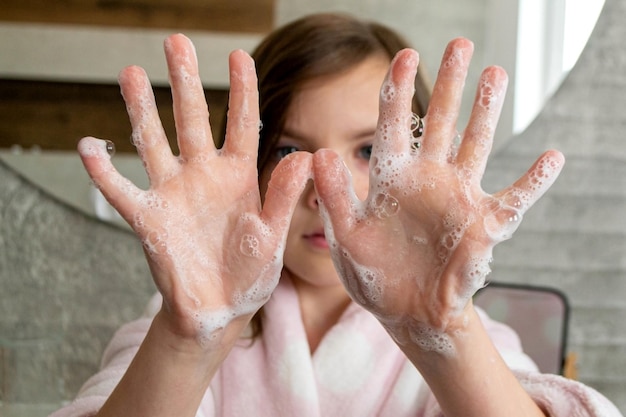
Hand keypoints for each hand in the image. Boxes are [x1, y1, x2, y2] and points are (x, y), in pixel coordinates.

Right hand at [77, 34, 310, 346]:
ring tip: (133, 73)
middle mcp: (204, 174)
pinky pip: (121, 190)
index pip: (241, 124)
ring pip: (153, 142)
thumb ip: (283, 197)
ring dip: (142, 110)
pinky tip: (88, 146)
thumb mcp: (272, 234)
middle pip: (192, 119)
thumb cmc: (250, 271)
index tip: (238, 55)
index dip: (241, 90)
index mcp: (240, 175)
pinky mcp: (149, 218)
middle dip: (185, 82)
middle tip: (177, 42)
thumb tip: (305, 155)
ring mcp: (174, 192)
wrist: (220, 308)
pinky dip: (103, 172)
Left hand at [312, 38, 563, 351]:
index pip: (393, 126)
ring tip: (496, 73)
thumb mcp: (347, 237)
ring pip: (476, 145)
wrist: (406, 312)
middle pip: (441, 122)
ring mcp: (458, 199)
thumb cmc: (373, 276)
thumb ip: (334, 197)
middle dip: (450, 84)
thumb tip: (317, 153)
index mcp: (391, 180)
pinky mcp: (483, 226)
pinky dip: (534, 182)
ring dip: (487, 112)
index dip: (398, 90)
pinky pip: (514, 199)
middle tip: (461, 43)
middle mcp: (427, 180)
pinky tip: (552, 157)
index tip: (405, 54)